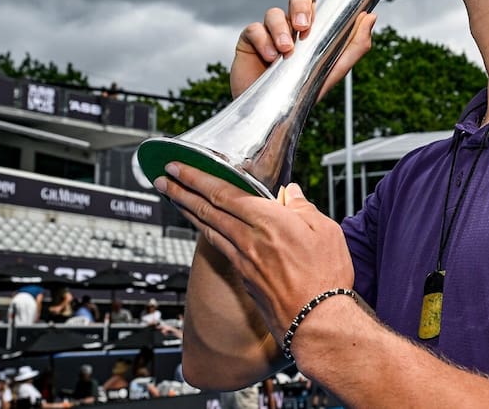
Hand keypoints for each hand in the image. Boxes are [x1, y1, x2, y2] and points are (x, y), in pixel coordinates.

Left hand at [154, 163, 354, 339]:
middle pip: (207, 210)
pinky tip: (204, 228)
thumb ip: (303, 207)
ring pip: (207, 229)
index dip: (197, 178)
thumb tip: (291, 193)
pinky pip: (218, 247)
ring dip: (187, 211)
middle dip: (181, 191)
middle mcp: (248, 239)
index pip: (224, 193)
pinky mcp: (243, 277)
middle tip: (162, 179)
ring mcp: (242, 260)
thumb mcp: (325, 230)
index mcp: (268, 221)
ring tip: (174, 198)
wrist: (316, 321)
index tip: (178, 167)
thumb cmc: (325, 277)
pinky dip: (205, 232)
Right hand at [230, 0, 376, 98]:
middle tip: (304, 26)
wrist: (275, 111)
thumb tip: (370, 16)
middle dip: (301, 7)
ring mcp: (270, 30)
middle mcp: (292, 22)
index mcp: (314, 23)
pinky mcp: (249, 40)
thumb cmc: (305, 87)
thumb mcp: (335, 68)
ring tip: (286, 50)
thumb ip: (355, 44)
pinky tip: (270, 57)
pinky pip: (254, 29)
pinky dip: (263, 40)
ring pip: (274, 12)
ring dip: (281, 28)